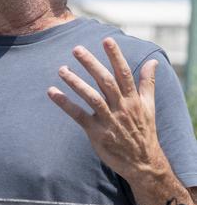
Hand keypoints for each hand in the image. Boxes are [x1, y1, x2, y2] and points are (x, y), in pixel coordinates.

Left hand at [47, 37, 168, 184]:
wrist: (143, 164)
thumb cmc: (144, 130)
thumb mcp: (149, 106)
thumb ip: (148, 82)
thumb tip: (153, 60)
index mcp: (133, 99)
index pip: (124, 73)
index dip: (116, 56)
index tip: (107, 40)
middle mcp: (121, 108)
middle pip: (106, 82)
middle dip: (91, 64)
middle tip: (76, 49)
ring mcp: (109, 121)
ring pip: (91, 97)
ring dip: (76, 82)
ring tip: (61, 69)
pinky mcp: (97, 133)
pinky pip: (79, 116)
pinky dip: (65, 104)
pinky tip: (52, 92)